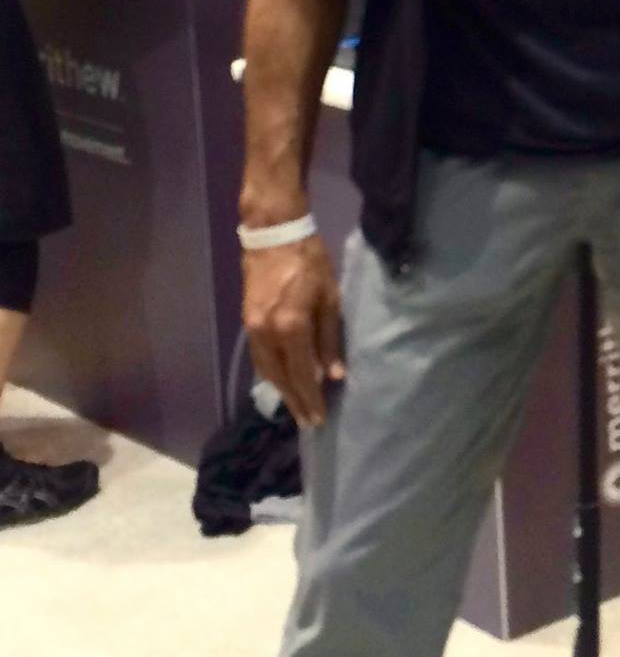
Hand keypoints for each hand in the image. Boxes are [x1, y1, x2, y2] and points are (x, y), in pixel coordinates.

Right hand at [243, 234, 346, 427]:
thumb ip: (330, 338)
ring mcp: (252, 329)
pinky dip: (272, 373)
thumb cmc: (310, 262)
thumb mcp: (330, 297)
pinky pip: (260, 357)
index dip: (311, 397)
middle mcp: (266, 333)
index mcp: (290, 327)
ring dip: (282, 390)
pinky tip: (282, 381)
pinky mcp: (247, 322)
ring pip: (266, 370)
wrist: (273, 235)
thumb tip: (334, 375)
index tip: (319, 419)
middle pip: (281, 377)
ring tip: (297, 407)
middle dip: (295, 401)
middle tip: (308, 422)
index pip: (302, 373)